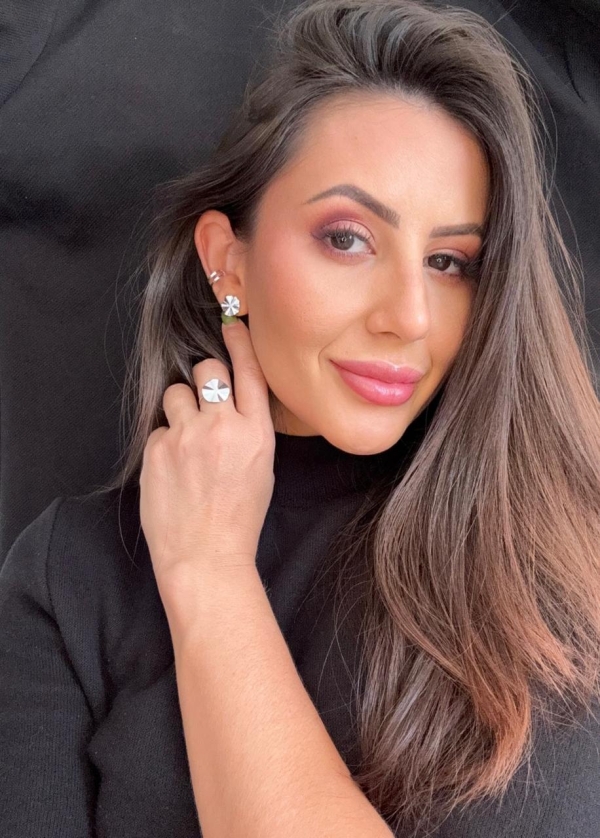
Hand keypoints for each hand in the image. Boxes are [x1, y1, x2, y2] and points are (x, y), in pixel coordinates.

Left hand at [139, 318, 275, 598]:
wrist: (205, 556)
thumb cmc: (239, 518)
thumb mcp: (262, 468)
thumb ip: (248, 429)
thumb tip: (230, 400)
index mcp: (256, 432)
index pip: (249, 370)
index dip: (239, 342)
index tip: (231, 322)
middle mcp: (222, 426)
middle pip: (208, 370)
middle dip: (204, 380)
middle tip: (203, 404)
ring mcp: (186, 436)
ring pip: (176, 393)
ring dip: (180, 410)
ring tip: (185, 443)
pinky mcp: (157, 449)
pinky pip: (159, 428)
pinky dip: (165, 442)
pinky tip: (173, 469)